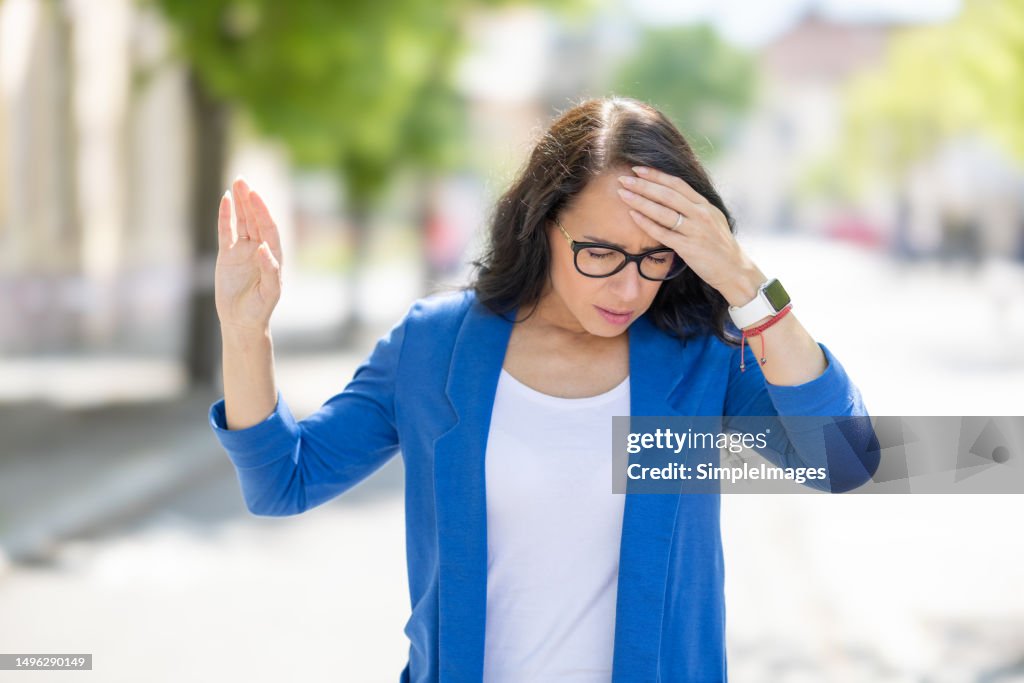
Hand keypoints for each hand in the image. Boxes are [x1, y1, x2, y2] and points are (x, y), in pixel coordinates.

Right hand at [214, 178, 283, 332]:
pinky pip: (226, 231)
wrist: (241, 321)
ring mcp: (243, 250)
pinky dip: (225, 216)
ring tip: (236, 183)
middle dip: (250, 200)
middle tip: (243, 180)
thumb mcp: (270, 292)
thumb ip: (270, 270)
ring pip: (242, 221)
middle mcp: (259, 249)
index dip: (263, 212)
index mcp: (273, 255)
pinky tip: (225, 200)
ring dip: (240, 203)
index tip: (256, 197)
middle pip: (255, 220)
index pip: (269, 228)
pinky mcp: (227, 255)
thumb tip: (263, 248)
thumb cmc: (260, 309)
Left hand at [616, 166, 765, 305]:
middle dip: (643, 184)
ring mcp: (695, 230)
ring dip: (640, 200)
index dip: (656, 175)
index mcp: (705, 205)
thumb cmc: (719, 246)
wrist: (734, 270)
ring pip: (663, 211)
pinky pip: (663, 233)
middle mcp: (701, 214)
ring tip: (622, 194)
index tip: (637, 168)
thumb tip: (673, 196)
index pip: (677, 184)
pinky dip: (647, 223)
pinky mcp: (689, 248)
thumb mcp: (711, 220)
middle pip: (667, 194)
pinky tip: (633, 215)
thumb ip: (694, 208)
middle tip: (623, 178)